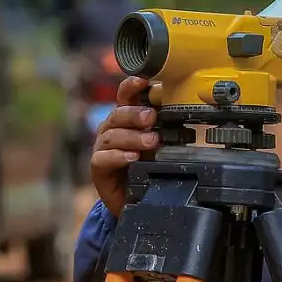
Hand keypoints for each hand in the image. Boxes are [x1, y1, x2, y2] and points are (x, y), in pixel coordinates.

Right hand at [90, 76, 159, 216]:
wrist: (134, 199)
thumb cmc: (146, 167)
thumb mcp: (158, 145)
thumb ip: (163, 129)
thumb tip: (183, 112)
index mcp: (126, 119)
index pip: (125, 97)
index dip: (132, 86)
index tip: (144, 81)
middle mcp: (112, 130)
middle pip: (117, 114)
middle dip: (134, 114)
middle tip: (151, 118)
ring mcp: (102, 148)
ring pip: (111, 136)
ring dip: (132, 137)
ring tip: (150, 142)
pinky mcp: (98, 169)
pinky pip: (102, 158)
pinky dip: (118, 156)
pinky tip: (131, 157)